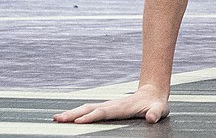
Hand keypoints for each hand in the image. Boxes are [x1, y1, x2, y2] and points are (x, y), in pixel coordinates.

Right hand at [53, 84, 168, 124]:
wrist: (152, 94)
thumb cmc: (155, 105)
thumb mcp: (159, 110)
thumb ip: (155, 113)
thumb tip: (151, 118)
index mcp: (122, 107)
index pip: (104, 112)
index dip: (92, 116)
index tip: (79, 121)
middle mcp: (111, 105)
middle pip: (90, 109)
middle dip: (74, 114)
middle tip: (58, 119)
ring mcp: (107, 106)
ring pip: (86, 109)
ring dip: (71, 113)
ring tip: (56, 118)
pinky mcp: (104, 108)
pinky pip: (88, 110)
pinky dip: (75, 113)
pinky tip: (65, 118)